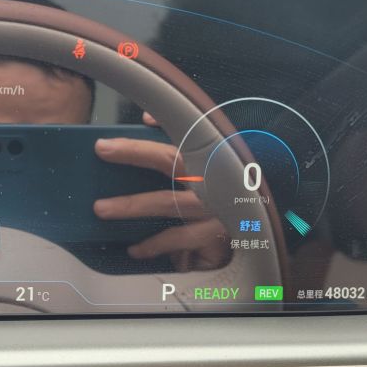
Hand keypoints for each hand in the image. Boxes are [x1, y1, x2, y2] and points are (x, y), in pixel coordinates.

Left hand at [94, 114, 229, 271]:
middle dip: (134, 154)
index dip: (140, 139)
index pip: (173, 137)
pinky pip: (180, 239)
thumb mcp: (211, 158)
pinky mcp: (218, 233)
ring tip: (102, 209)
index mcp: (211, 154)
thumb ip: (182, 137)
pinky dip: (155, 244)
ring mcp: (216, 205)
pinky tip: (134, 249)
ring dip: (133, 205)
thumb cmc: (230, 187)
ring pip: (169, 203)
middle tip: (101, 152)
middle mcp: (214, 175)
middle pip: (170, 160)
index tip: (104, 144)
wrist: (265, 222)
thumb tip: (148, 117)